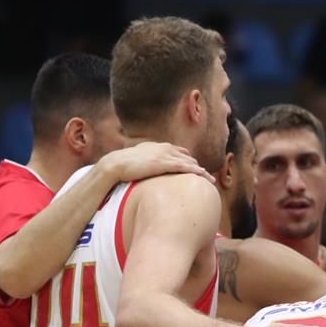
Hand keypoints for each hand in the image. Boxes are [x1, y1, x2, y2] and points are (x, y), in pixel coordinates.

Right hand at [97, 141, 212, 183]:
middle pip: (186, 157)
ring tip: (210, 179)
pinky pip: (186, 167)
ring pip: (189, 162)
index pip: (178, 152)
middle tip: (206, 175)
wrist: (115, 164)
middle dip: (196, 166)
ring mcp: (166, 156)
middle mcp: (165, 149)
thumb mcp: (137, 159)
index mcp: (158, 147)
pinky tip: (204, 177)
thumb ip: (145, 160)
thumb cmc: (122, 164)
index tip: (194, 167)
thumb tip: (144, 168)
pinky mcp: (165, 164)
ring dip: (200, 171)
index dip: (187, 160)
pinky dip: (196, 172)